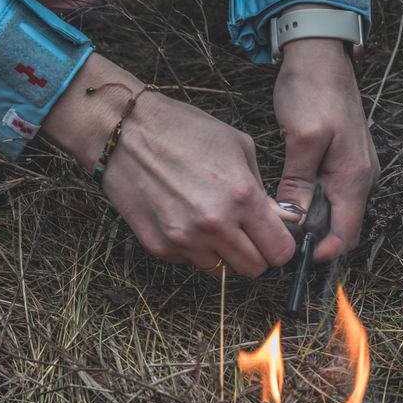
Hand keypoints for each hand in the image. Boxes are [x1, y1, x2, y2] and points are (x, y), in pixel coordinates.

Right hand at [43, 55, 295, 277]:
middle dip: (255, 252)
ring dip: (222, 252)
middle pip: (254, 269)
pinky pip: (190, 261)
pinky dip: (193, 248)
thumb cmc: (183, 131)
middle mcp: (215, 225)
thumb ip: (262, 190)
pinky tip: (182, 217)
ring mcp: (185, 240)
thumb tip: (278, 220)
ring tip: (210, 221)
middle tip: (244, 232)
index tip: (272, 235)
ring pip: (222, 270)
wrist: (123, 134)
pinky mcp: (159, 247)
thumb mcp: (238, 146)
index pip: (279, 251)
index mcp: (241, 197)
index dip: (279, 245)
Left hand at [274, 37, 378, 261]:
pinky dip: (308, 202)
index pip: (347, 233)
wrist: (319, 53)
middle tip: (278, 241)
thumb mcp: (302, 138)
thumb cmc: (313, 89)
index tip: (296, 257)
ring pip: (332, 210)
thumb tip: (294, 218)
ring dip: (308, 221)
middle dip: (312, 239)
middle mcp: (360, 176)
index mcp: (355, 176)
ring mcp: (351, 167)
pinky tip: (284, 200)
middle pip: (340, 225)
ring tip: (276, 223)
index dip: (324, 252)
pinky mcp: (339, 158)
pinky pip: (326, 192)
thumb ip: (300, 182)